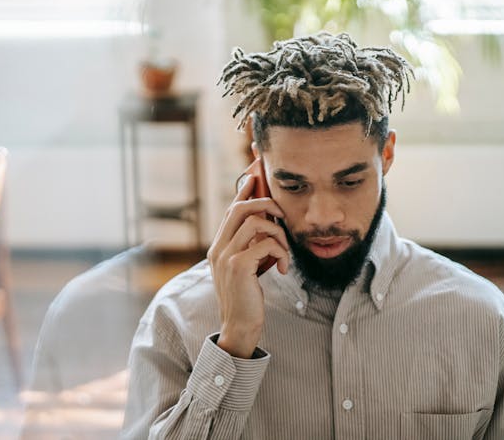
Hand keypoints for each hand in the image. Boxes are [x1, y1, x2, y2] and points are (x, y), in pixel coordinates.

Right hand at [207, 175, 289, 357]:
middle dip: (266, 204)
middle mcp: (218, 248)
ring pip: (256, 223)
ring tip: (285, 252)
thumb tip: (266, 225)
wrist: (240, 326)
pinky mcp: (238, 266)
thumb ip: (250, 247)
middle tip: (283, 215)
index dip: (243, 191)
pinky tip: (284, 268)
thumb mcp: (246, 268)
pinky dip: (282, 253)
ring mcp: (226, 256)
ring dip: (278, 233)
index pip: (231, 210)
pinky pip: (266, 244)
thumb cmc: (247, 297)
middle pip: (241, 208)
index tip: (253, 177)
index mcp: (219, 246)